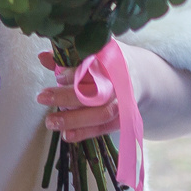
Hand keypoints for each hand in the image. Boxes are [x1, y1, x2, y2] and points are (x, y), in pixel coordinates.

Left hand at [37, 44, 190, 141]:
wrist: (147, 78)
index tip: (59, 74)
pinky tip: (66, 136)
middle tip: (42, 96)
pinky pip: (106, 128)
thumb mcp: (97, 54)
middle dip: (68, 96)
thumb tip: (43, 57)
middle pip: (98, 91)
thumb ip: (72, 57)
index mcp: (118, 59)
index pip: (98, 64)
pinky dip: (86, 133)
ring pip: (102, 113)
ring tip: (50, 122)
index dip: (79, 71)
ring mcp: (127, 102)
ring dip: (75, 120)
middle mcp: (125, 81)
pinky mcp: (126, 119)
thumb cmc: (114, 63)